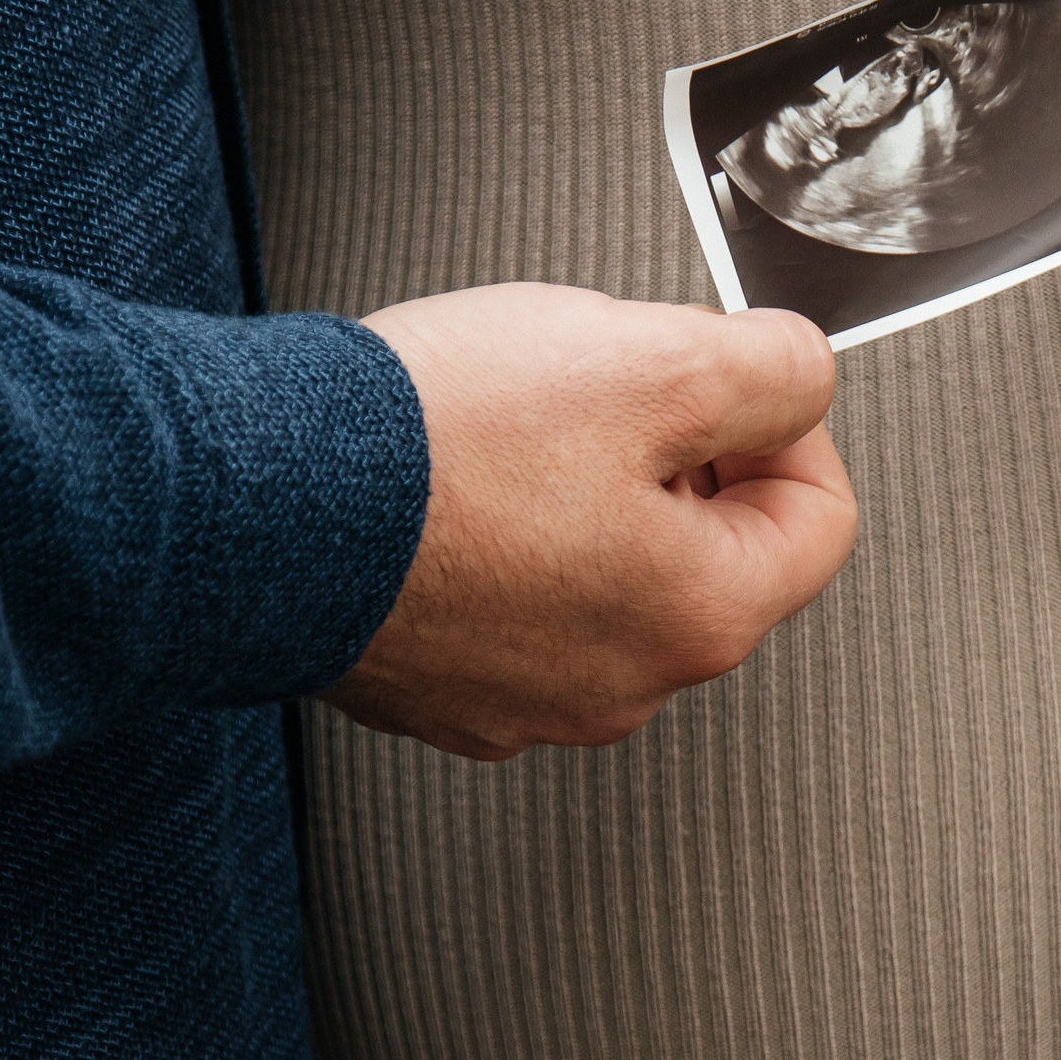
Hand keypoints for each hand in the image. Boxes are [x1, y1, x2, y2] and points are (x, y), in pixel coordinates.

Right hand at [324, 285, 856, 756]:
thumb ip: (772, 369)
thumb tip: (802, 379)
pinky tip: (451, 481)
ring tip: (512, 430)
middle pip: (711, 549)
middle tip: (602, 391)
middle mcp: (623, 684)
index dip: (786, 425)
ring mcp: (526, 699)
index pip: (819, 519)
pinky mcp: (441, 688)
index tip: (731, 378)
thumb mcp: (652, 361)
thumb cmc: (428, 448)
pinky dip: (503, 538)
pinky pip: (514, 602)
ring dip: (587, 492)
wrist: (241, 503)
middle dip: (675, 454)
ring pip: (610, 573)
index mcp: (700, 617)